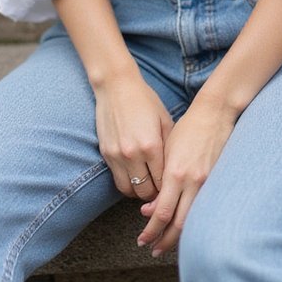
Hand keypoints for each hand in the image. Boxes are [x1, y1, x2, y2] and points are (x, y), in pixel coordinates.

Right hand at [94, 72, 173, 199]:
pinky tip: (136, 176)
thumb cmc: (145, 101)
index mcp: (151, 146)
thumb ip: (170, 148)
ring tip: (148, 186)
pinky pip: (117, 179)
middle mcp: (132, 154)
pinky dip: (127, 182)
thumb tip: (175, 171)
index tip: (173, 188)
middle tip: (161, 191)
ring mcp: (117, 155)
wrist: (116, 86)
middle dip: (155, 194)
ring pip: (129, 190)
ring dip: (139, 191)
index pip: (162, 181)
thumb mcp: (166, 121)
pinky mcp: (106, 154)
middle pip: (145, 191)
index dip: (169, 188)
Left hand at [137, 93, 238, 256]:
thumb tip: (148, 209)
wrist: (215, 114)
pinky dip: (191, 222)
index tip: (142, 239)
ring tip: (164, 246)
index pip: (162, 212)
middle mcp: (192, 182)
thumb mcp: (167, 151)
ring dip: (177, 236)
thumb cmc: (187, 129)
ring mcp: (207, 183)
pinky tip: (183, 228)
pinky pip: (202, 209)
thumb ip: (158, 182)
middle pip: (177, 223)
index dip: (151, 230)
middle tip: (151, 249)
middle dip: (163, 240)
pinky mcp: (217, 182)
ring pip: (192, 220)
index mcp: (176, 173)